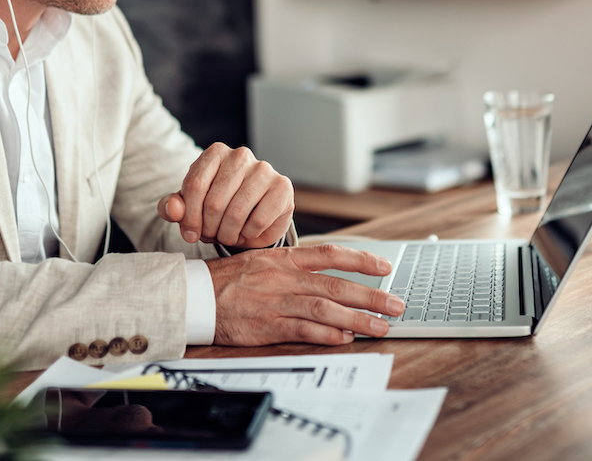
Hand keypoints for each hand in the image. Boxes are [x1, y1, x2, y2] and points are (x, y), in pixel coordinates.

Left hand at [157, 143, 293, 249]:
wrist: (254, 215)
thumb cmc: (217, 208)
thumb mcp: (189, 207)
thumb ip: (173, 207)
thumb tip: (172, 209)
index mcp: (215, 153)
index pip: (194, 186)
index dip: (189, 217)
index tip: (190, 234)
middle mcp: (240, 155)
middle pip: (214, 202)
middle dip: (209, 228)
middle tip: (212, 236)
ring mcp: (264, 169)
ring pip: (236, 213)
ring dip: (228, 234)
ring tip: (228, 236)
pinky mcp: (282, 186)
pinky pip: (258, 220)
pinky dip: (249, 234)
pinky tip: (247, 231)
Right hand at [206, 244, 404, 344]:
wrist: (195, 297)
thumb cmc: (227, 281)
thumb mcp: (261, 262)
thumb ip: (293, 269)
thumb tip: (326, 278)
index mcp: (284, 259)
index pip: (330, 254)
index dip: (360, 259)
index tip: (385, 266)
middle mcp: (284, 278)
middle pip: (336, 284)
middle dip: (371, 295)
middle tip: (397, 304)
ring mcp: (277, 301)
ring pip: (326, 308)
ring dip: (358, 318)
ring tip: (381, 326)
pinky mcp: (268, 325)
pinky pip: (304, 329)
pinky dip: (328, 333)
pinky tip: (346, 337)